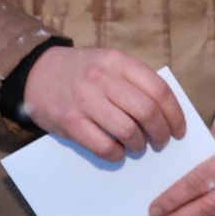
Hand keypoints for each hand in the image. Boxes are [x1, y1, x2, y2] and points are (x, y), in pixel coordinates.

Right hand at [21, 47, 185, 161]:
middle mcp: (102, 78)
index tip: (178, 130)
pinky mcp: (70, 121)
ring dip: (139, 145)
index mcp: (118, 61)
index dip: (175, 114)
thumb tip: (166, 114)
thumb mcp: (109, 64)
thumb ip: (134, 81)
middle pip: (147, 111)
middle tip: (161, 142)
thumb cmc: (82, 72)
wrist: (36, 73)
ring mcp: (85, 100)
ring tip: (138, 147)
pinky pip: (104, 146)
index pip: (158, 90)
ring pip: (128, 131)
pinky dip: (117, 154)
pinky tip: (118, 152)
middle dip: (160, 133)